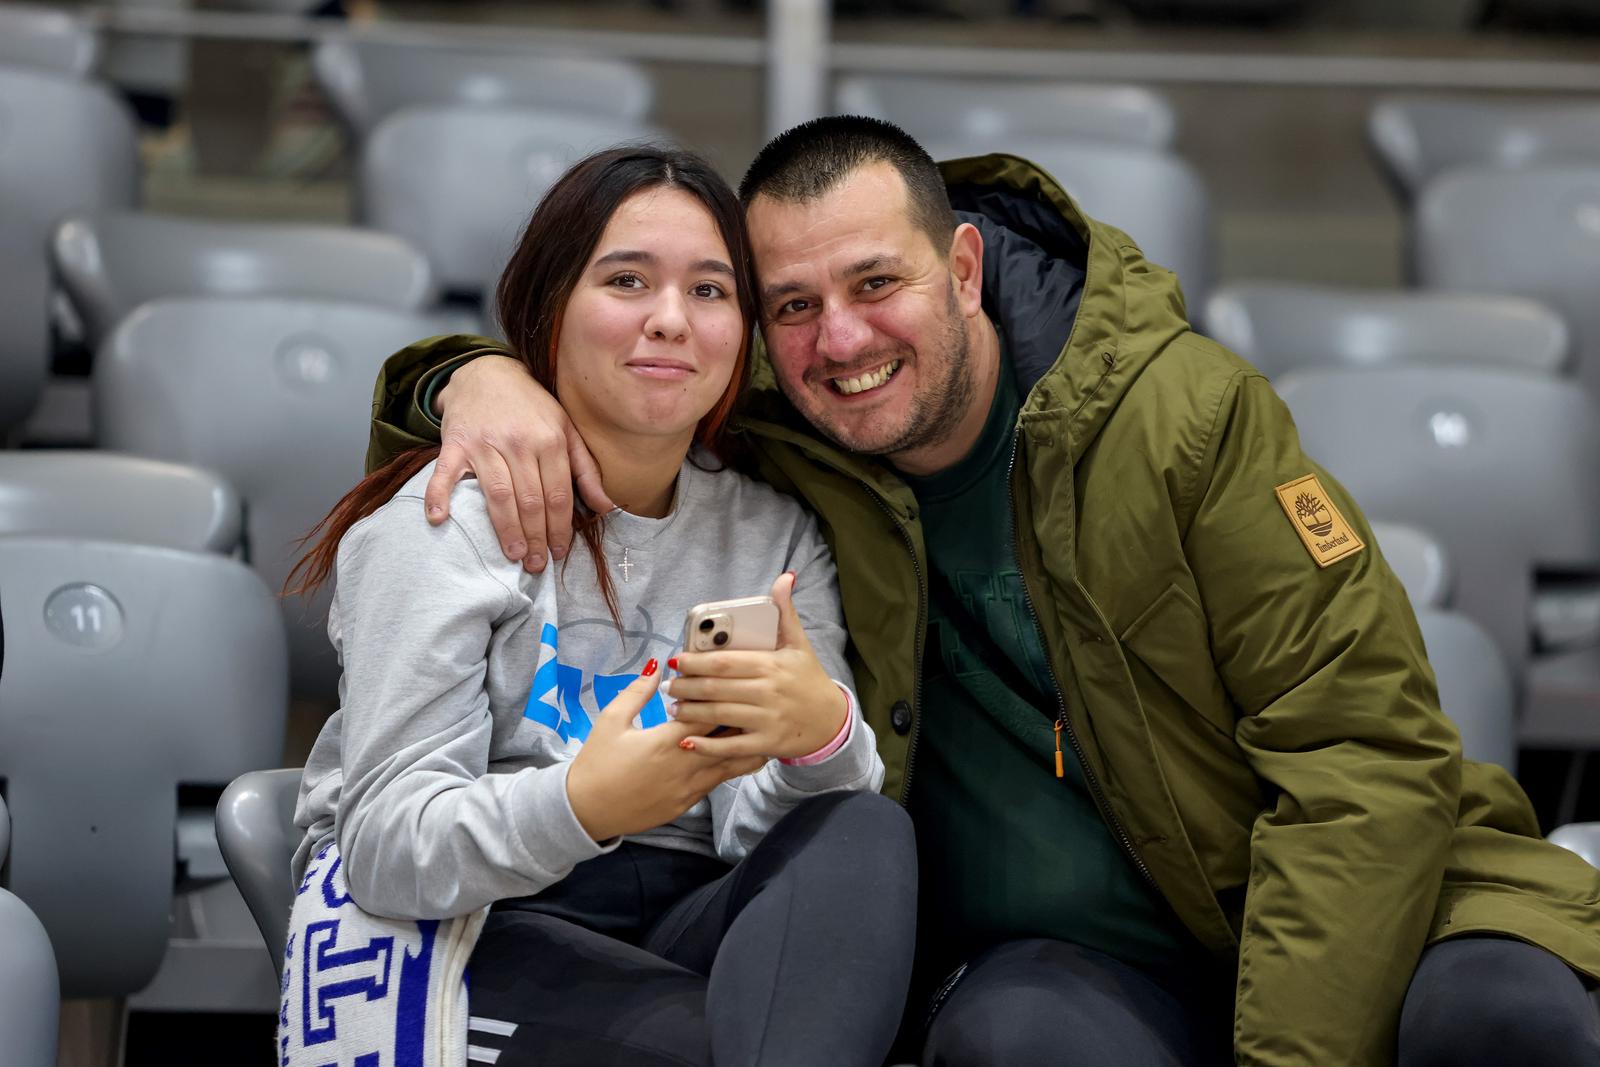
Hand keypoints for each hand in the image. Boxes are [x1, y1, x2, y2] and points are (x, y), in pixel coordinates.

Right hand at [426, 354, 614, 572]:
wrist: (488, 371)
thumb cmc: (532, 407)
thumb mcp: (566, 430)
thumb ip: (586, 469)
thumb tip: (606, 508)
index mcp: (550, 440)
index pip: (558, 495)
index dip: (560, 527)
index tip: (559, 552)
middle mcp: (519, 442)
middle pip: (530, 500)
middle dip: (536, 536)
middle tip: (535, 564)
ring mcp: (485, 443)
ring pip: (498, 494)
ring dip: (506, 529)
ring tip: (513, 555)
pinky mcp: (455, 442)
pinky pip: (445, 473)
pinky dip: (439, 495)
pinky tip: (438, 520)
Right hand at [565, 661, 765, 841]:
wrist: (586, 811)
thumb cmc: (597, 762)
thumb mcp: (611, 720)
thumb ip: (637, 692)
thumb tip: (656, 666)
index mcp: (666, 741)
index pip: (708, 714)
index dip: (723, 698)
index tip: (735, 683)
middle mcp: (684, 765)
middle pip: (728, 740)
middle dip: (743, 721)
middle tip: (758, 703)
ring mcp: (688, 788)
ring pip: (730, 766)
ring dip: (743, 746)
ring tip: (759, 728)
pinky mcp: (687, 804)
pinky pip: (716, 783)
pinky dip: (728, 767)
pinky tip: (735, 754)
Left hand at [666, 573, 848, 760]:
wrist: (832, 721)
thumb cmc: (809, 679)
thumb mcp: (799, 643)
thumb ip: (786, 611)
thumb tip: (785, 577)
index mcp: (772, 665)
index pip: (726, 662)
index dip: (697, 661)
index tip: (677, 660)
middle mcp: (768, 692)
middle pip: (717, 689)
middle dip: (687, 687)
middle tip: (668, 685)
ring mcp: (767, 720)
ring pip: (719, 716)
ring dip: (691, 712)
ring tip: (673, 707)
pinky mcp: (766, 744)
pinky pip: (731, 746)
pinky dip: (707, 745)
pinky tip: (687, 741)